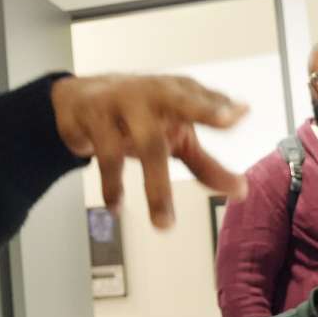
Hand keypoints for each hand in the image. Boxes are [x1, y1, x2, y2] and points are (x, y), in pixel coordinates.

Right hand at [51, 74, 247, 227]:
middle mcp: (152, 92)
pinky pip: (107, 158)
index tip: (242, 114)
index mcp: (176, 93)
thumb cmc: (135, 118)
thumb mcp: (171, 137)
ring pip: (145, 144)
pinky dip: (113, 188)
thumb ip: (206, 164)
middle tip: (227, 122)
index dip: (220, 106)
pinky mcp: (93, 118)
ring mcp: (121, 102)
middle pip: (180, 103)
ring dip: (156, 188)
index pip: (203, 98)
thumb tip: (241, 191)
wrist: (75, 101)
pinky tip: (117, 207)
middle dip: (204, 111)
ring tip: (164, 224)